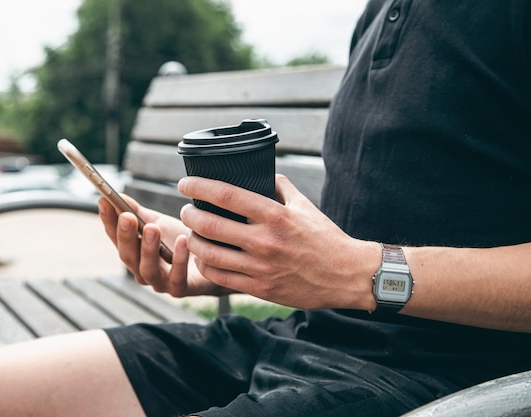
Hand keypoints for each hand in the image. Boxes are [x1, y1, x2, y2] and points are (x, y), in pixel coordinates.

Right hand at [98, 195, 229, 297]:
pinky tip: (182, 240)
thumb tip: (119, 196)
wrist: (214, 260)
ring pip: (148, 270)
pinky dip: (178, 260)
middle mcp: (142, 271)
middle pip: (128, 256)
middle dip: (126, 236)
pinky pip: (177, 278)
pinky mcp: (181, 289)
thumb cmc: (181, 242)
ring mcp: (160, 283)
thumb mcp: (160, 223)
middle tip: (127, 217)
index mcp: (135, 253)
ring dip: (148, 249)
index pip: (116, 238)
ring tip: (151, 229)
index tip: (104, 201)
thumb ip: (139, 213)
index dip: (109, 221)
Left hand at [178, 175, 379, 309]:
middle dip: (189, 214)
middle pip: (210, 225)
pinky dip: (204, 265)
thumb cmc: (324, 237)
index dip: (199, 187)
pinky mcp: (259, 288)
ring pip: (209, 254)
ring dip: (192, 241)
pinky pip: (219, 277)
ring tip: (191, 233)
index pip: (226, 195)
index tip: (184, 183)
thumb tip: (257, 171)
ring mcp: (260, 267)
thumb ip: (278, 186)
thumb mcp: (304, 205)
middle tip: (186, 210)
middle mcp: (265, 241)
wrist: (346, 275)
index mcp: (275, 216)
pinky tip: (202, 257)